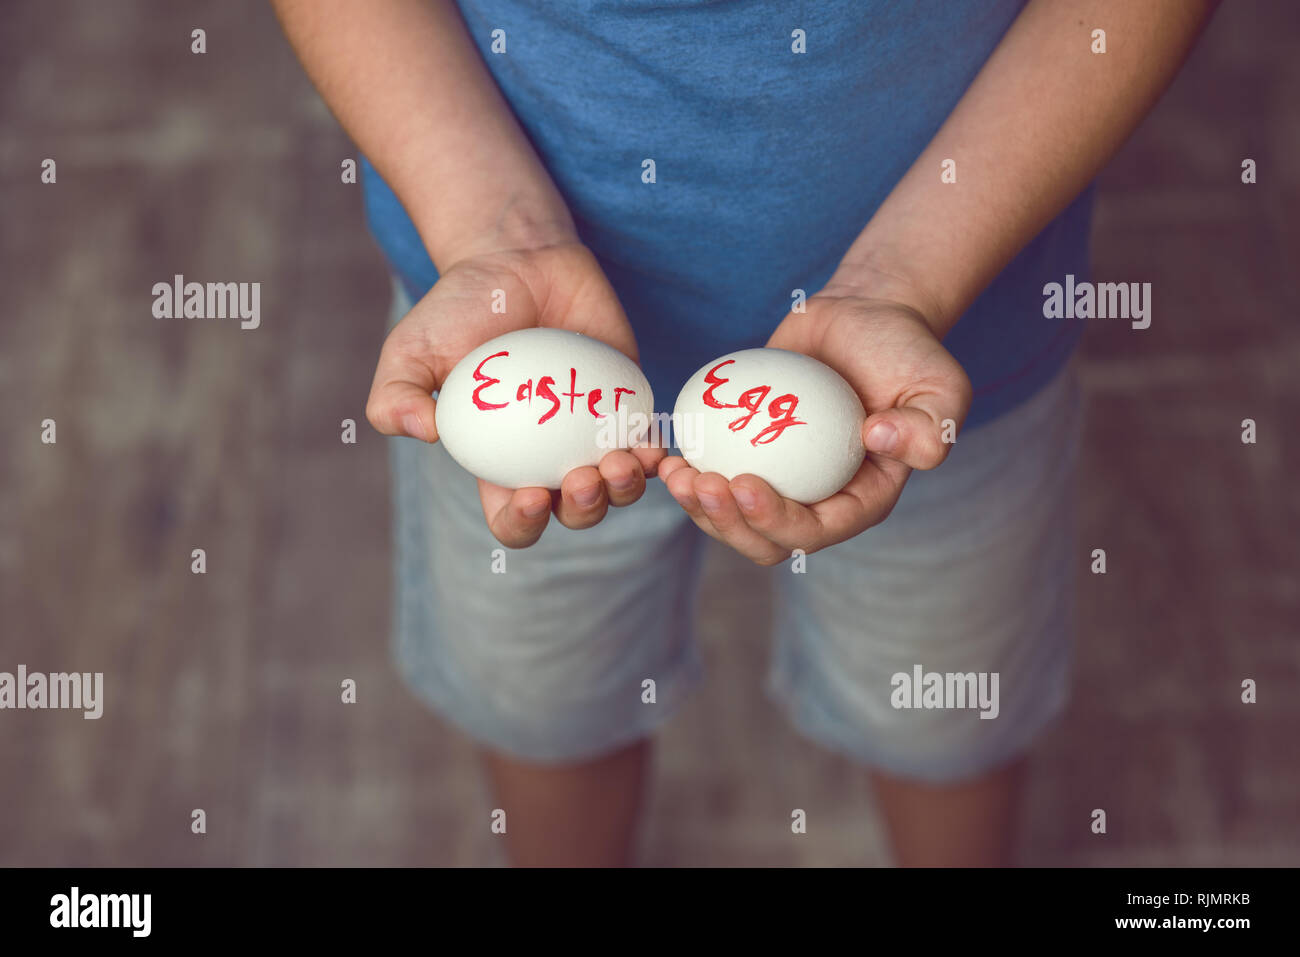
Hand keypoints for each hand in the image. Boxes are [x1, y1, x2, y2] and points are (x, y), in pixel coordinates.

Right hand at [365, 241, 664, 547]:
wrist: (516, 259)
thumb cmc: (458, 310)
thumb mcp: (410, 349)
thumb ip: (397, 395)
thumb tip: (423, 433)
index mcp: (499, 465)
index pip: (514, 520)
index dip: (523, 525)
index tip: (531, 496)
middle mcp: (550, 458)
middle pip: (576, 512)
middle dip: (584, 509)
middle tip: (582, 477)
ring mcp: (593, 434)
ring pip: (620, 488)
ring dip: (625, 489)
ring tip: (620, 462)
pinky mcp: (629, 405)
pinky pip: (649, 442)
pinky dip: (657, 455)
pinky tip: (656, 449)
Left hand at [658, 286, 970, 564]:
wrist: (863, 315)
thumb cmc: (906, 350)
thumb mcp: (939, 384)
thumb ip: (929, 426)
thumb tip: (882, 440)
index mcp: (861, 502)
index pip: (815, 532)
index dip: (775, 521)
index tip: (744, 484)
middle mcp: (818, 501)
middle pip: (765, 540)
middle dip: (726, 524)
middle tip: (699, 483)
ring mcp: (780, 480)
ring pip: (731, 517)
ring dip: (699, 506)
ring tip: (676, 473)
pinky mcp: (747, 453)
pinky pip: (714, 476)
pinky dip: (688, 474)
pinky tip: (666, 453)